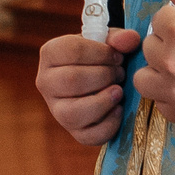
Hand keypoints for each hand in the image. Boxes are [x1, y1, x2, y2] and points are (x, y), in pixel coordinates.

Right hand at [38, 28, 142, 145]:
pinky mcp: (73, 131)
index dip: (102, 53)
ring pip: (74, 112)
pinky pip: (88, 135)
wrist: (100, 79)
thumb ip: (119, 38)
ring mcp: (57, 110)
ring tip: (119, 91)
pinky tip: (118, 109)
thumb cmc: (101, 57)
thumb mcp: (108, 42)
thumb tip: (129, 40)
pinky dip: (108, 124)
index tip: (118, 56)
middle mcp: (46, 82)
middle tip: (120, 73)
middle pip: (73, 80)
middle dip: (104, 76)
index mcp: (50, 53)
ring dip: (103, 101)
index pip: (72, 51)